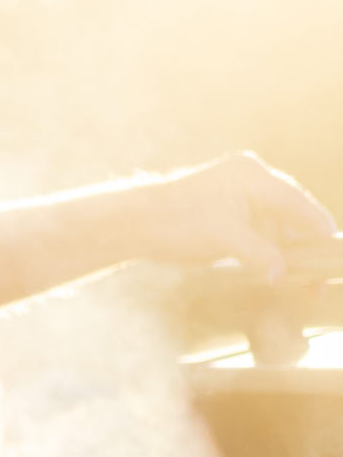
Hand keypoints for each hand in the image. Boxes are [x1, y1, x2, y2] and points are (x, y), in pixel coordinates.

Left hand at [143, 153, 337, 280]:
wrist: (134, 223)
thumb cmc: (175, 221)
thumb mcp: (224, 238)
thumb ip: (260, 255)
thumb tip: (283, 275)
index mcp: (253, 176)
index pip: (300, 203)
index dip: (319, 229)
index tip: (333, 252)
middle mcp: (249, 180)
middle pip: (290, 214)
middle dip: (302, 245)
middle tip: (315, 276)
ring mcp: (237, 195)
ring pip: (274, 226)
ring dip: (283, 251)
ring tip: (299, 280)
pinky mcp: (226, 211)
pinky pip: (257, 230)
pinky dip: (266, 249)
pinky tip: (273, 271)